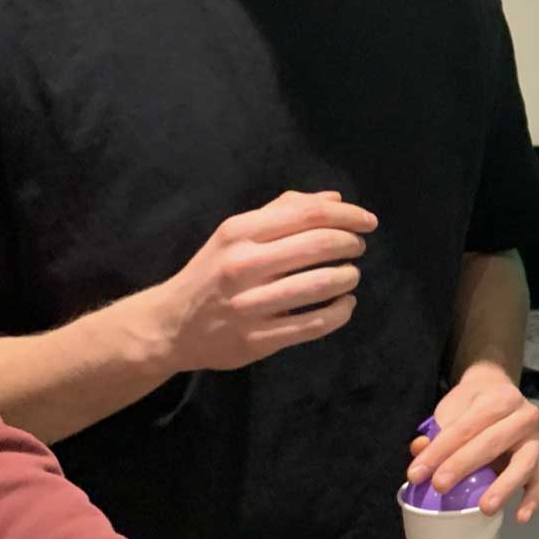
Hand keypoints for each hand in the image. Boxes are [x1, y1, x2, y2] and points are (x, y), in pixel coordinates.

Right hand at [147, 191, 375, 372]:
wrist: (170, 325)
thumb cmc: (212, 272)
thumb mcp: (236, 234)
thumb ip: (283, 212)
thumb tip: (333, 198)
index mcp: (238, 232)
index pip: (307, 214)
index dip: (347, 215)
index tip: (368, 222)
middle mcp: (242, 265)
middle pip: (318, 245)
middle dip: (350, 243)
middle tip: (359, 247)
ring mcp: (249, 305)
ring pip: (320, 285)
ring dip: (348, 277)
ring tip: (351, 275)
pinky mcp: (257, 339)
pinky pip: (314, 325)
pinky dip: (340, 312)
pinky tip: (345, 305)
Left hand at [407, 362, 538, 521]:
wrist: (500, 391)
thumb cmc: (473, 404)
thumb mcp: (452, 409)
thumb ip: (437, 430)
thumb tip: (419, 451)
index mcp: (500, 398)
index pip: (466, 426)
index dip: (439, 450)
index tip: (416, 474)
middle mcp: (524, 416)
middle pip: (493, 442)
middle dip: (463, 466)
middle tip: (440, 486)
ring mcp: (536, 439)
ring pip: (523, 464)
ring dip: (504, 486)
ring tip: (486, 508)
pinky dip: (532, 500)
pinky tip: (519, 517)